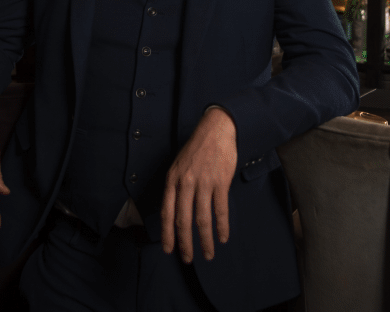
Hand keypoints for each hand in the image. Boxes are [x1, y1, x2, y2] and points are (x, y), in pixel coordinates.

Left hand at [160, 107, 237, 262]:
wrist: (216, 130)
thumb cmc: (196, 149)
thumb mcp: (178, 165)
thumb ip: (175, 187)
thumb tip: (174, 213)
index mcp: (172, 179)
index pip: (166, 212)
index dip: (167, 234)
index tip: (169, 250)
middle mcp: (185, 183)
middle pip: (183, 220)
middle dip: (185, 243)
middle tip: (187, 259)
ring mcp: (203, 182)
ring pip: (202, 219)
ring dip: (205, 240)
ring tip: (208, 254)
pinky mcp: (220, 182)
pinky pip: (220, 210)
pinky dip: (222, 227)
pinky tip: (223, 237)